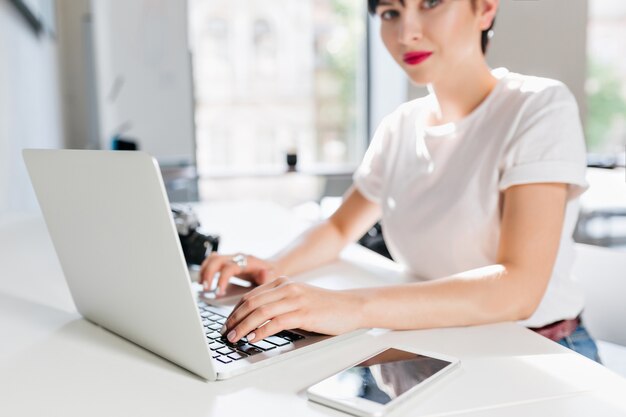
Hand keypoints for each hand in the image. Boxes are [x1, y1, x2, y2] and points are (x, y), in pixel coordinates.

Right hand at [199, 253, 277, 294]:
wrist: (273, 267)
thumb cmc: (272, 274)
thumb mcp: (273, 276)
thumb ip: (268, 276)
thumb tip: (264, 274)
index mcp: (248, 261)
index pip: (230, 267)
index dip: (222, 279)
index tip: (218, 293)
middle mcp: (237, 257)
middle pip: (216, 260)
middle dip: (208, 274)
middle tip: (206, 290)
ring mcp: (231, 258)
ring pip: (212, 259)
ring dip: (204, 272)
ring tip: (203, 287)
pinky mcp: (227, 262)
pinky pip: (212, 262)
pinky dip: (205, 271)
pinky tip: (204, 283)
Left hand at [222, 276, 363, 343]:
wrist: (351, 306)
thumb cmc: (324, 307)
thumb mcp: (298, 299)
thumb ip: (279, 304)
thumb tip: (254, 321)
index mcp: (283, 282)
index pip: (251, 295)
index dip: (235, 311)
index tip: (227, 324)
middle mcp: (287, 287)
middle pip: (251, 302)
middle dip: (234, 319)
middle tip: (225, 333)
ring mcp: (295, 300)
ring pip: (260, 311)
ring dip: (243, 326)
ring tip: (234, 338)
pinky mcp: (304, 313)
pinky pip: (276, 322)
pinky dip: (261, 331)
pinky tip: (253, 338)